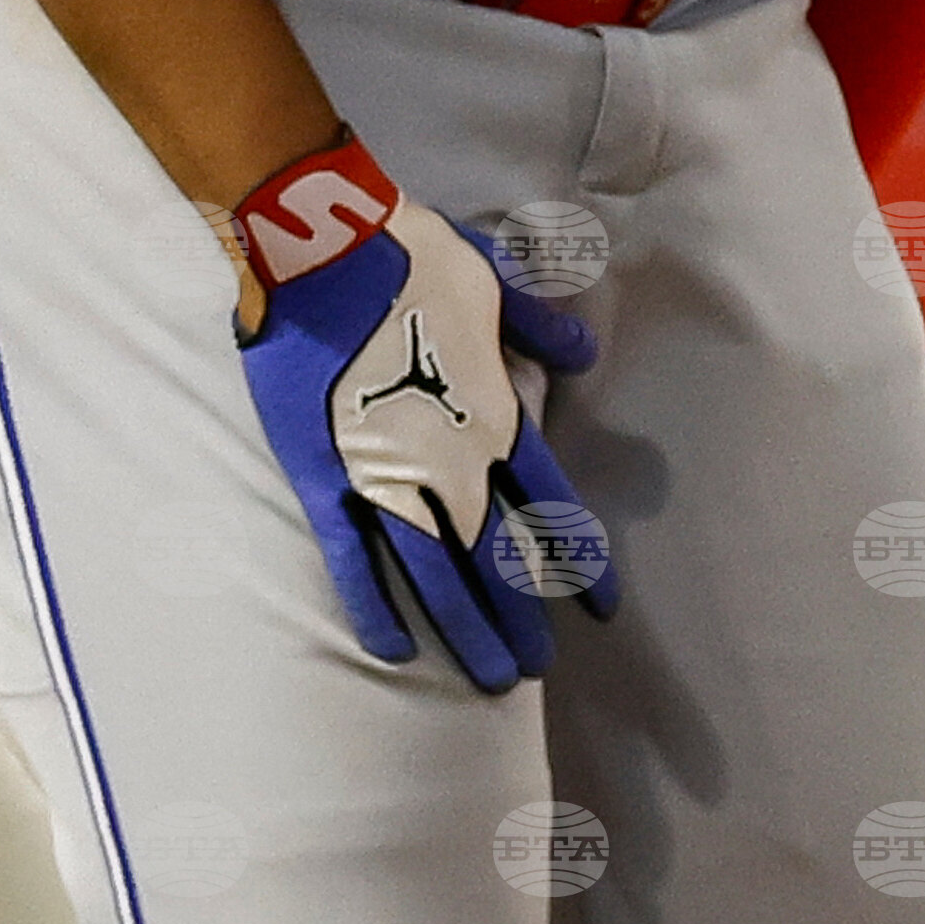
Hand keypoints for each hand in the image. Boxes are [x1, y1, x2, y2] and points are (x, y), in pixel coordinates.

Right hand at [232, 136, 613, 692]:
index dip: (580, 563)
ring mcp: (386, 477)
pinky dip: (372, 606)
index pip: (552, 508)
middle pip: (498, 560)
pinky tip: (391, 653)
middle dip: (520, 618)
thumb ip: (537, 328)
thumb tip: (585, 354)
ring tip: (489, 680)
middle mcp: (451, 461)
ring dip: (464, 630)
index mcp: (495, 417)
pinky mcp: (326, 478)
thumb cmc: (405, 251)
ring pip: (436, 575)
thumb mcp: (490, 279)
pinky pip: (351, 559)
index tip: (604, 610)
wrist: (320, 243)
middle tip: (535, 669)